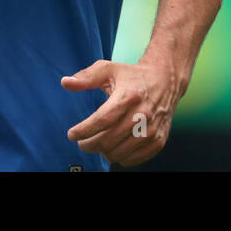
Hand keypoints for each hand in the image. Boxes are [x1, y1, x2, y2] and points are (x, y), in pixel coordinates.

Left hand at [62, 57, 178, 166]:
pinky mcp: (158, 141)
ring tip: (98, 142)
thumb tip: (65, 83)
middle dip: (89, 144)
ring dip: (103, 151)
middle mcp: (142, 115)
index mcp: (129, 96)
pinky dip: (119, 157)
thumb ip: (86, 77)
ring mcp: (152, 130)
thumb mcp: (108, 69)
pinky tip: (114, 146)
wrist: (165, 81)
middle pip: (108, 140)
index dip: (83, 130)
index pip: (102, 120)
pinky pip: (132, 160)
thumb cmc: (131, 76)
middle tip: (81, 142)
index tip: (71, 134)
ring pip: (118, 153)